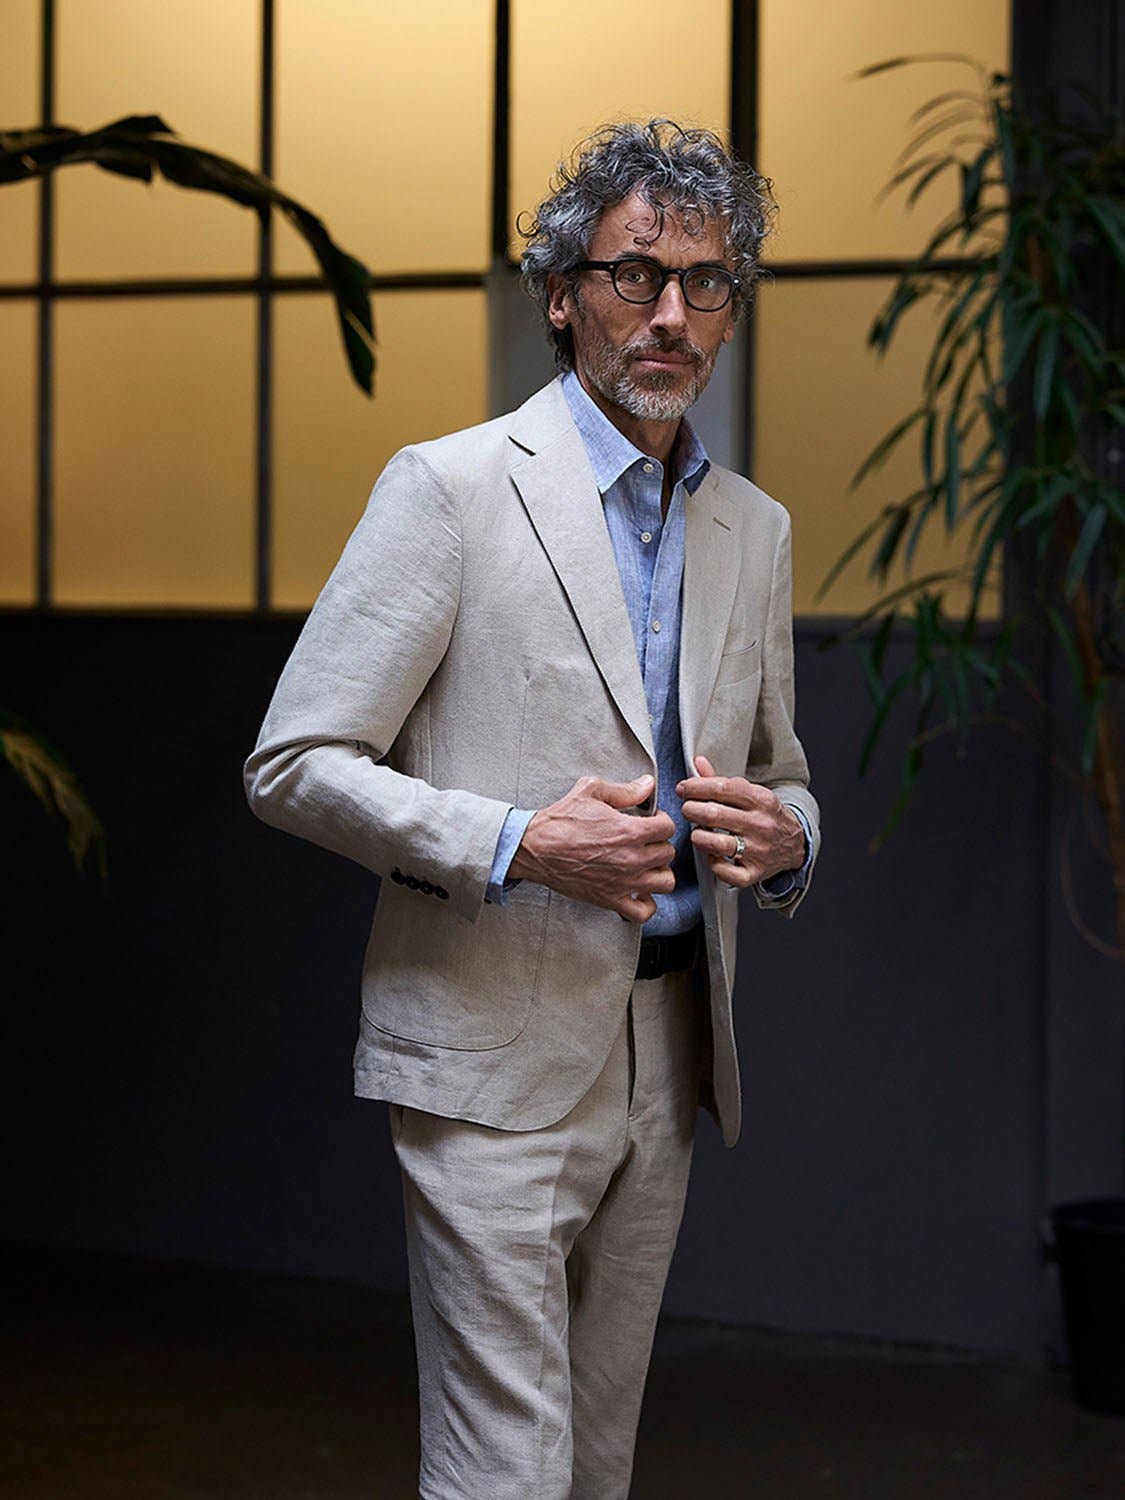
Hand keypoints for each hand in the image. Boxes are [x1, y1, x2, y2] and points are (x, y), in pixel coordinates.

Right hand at [509, 773, 675, 922]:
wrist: (536, 848)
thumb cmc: (560, 821)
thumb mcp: (591, 791)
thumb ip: (624, 789)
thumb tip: (648, 785)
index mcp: (629, 831)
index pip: (668, 828)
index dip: (661, 822)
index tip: (652, 822)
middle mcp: (631, 858)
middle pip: (668, 854)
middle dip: (658, 844)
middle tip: (646, 842)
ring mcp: (623, 882)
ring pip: (665, 882)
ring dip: (658, 872)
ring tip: (646, 865)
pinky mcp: (611, 900)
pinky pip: (644, 911)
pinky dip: (646, 903)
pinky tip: (637, 891)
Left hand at [677, 754, 803, 889]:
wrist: (795, 845)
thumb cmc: (765, 816)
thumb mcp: (751, 794)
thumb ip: (722, 781)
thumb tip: (698, 762)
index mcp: (762, 800)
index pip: (722, 789)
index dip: (696, 787)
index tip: (682, 788)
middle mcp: (761, 824)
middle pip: (714, 815)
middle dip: (691, 810)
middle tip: (686, 809)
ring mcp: (758, 851)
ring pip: (715, 844)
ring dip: (698, 836)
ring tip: (696, 831)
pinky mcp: (754, 873)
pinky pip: (724, 872)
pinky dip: (712, 863)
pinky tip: (712, 854)